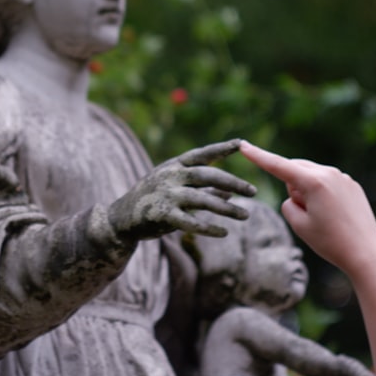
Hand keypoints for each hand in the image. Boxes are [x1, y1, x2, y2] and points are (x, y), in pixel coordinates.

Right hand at [108, 139, 256, 241]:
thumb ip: (204, 190)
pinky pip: (189, 222)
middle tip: (253, 191)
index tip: (241, 143)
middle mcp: (171, 176)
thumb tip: (231, 192)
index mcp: (174, 165)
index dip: (221, 149)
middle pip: (207, 176)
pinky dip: (208, 228)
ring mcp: (165, 195)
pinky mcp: (161, 215)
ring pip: (202, 200)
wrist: (122, 217)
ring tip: (246, 215)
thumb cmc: (154, 199)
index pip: (201, 154)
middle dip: (232, 182)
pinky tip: (224, 232)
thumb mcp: (177, 188)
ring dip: (226, 208)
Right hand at [238, 141, 375, 280]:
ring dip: (308, 192)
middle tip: (305, 214)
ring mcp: (344, 178)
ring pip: (311, 177)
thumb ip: (288, 203)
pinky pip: (327, 183)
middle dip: (292, 187)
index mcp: (314, 182)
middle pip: (296, 170)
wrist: (367, 254)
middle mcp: (330, 173)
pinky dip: (322, 195)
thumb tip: (296, 194)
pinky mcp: (352, 185)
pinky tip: (335, 216)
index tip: (242, 145)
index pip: (278, 165)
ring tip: (324, 219)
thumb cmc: (331, 242)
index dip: (257, 156)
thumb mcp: (299, 225)